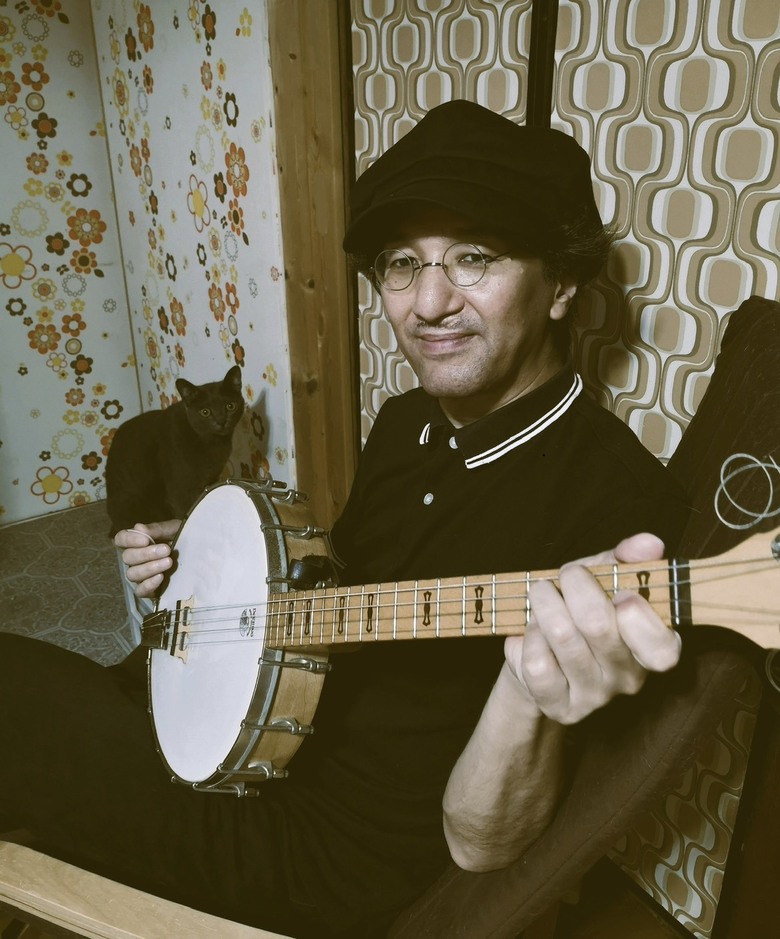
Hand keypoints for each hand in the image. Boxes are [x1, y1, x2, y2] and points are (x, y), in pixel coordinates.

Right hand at [114, 520, 180, 597]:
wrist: (200, 554)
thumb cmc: (184, 538)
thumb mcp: (174, 529)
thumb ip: (157, 529)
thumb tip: (138, 528)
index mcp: (138, 542)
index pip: (121, 539)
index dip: (128, 539)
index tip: (145, 540)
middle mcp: (136, 559)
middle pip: (127, 558)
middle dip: (146, 554)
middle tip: (166, 550)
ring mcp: (141, 576)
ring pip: (132, 574)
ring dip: (149, 568)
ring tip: (168, 562)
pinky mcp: (150, 590)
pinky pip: (140, 591)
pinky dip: (148, 585)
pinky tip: (161, 577)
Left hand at [504, 533, 681, 724]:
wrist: (539, 654)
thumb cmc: (579, 608)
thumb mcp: (604, 576)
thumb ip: (628, 557)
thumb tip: (649, 543)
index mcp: (655, 647)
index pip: (662, 648)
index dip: (637, 614)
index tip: (619, 591)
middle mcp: (630, 678)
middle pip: (597, 626)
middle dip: (574, 586)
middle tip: (567, 575)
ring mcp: (595, 697)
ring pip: (561, 636)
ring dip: (545, 603)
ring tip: (543, 595)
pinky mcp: (560, 707)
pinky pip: (537, 663)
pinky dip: (528, 636)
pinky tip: (533, 632)